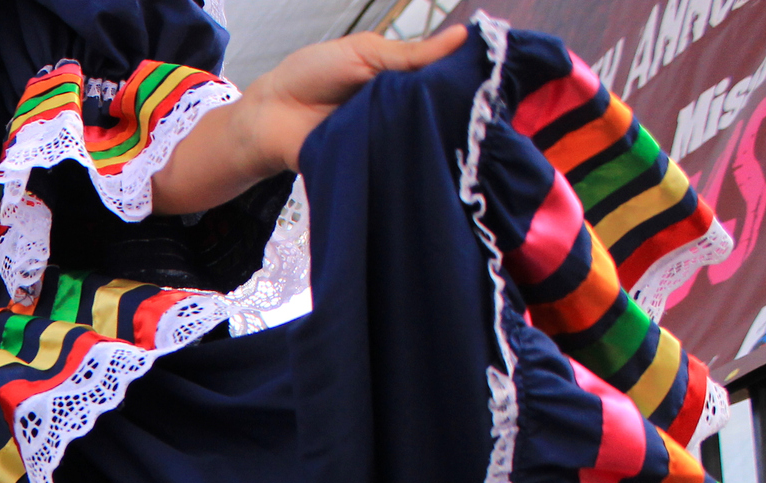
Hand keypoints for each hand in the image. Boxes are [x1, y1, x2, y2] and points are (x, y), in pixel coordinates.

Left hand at [240, 26, 468, 172]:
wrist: (271, 114)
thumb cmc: (311, 75)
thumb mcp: (365, 52)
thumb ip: (410, 52)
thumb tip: (461, 35)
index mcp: (403, 77)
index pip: (445, 78)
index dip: (466, 78)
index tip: (494, 77)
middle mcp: (400, 108)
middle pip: (439, 110)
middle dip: (456, 108)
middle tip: (481, 107)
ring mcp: (388, 137)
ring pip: (422, 138)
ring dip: (433, 134)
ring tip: (458, 132)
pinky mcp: (373, 163)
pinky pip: (397, 163)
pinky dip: (406, 158)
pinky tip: (424, 157)